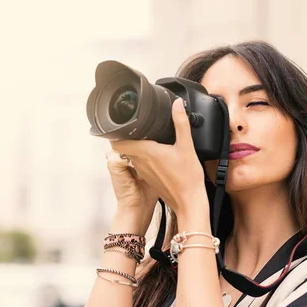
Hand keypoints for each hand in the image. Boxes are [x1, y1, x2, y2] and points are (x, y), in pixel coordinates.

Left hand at [110, 98, 207, 216]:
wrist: (189, 202)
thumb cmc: (187, 178)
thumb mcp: (187, 146)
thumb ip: (181, 123)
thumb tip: (177, 104)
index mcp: (146, 152)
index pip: (119, 142)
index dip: (117, 131)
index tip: (121, 122)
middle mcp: (140, 162)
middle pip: (125, 146)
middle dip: (128, 135)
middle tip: (136, 125)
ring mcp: (143, 171)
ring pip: (132, 155)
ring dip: (136, 146)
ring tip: (146, 135)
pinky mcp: (148, 178)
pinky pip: (140, 163)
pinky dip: (144, 156)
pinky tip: (156, 152)